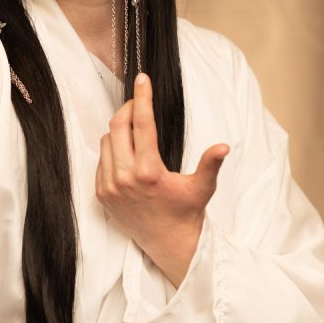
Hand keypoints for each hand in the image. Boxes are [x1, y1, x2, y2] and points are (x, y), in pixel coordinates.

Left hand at [95, 73, 228, 286]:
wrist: (168, 243)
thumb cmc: (187, 212)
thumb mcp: (202, 188)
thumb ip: (210, 164)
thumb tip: (223, 146)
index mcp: (148, 171)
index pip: (141, 123)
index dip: (142, 97)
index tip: (142, 79)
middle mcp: (124, 178)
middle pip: (117, 126)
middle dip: (128, 109)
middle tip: (139, 104)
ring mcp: (109, 186)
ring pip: (106, 141)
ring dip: (119, 131)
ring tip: (136, 134)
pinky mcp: (100, 194)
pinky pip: (101, 160)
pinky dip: (111, 151)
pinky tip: (127, 155)